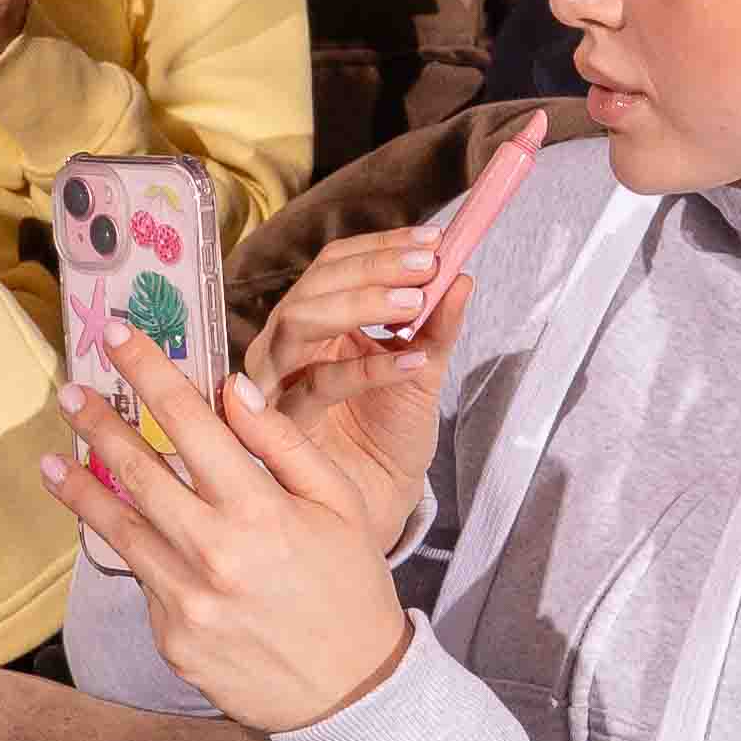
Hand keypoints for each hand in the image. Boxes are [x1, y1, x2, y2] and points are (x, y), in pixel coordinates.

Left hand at [51, 343, 410, 734]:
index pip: (190, 421)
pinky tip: (116, 530)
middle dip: (97, 422)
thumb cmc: (350, 587)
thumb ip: (282, 444)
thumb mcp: (339, 504)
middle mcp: (214, 553)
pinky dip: (131, 549)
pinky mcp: (169, 638)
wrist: (351, 692)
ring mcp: (185, 600)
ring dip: (80, 488)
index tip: (118, 335)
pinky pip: (143, 579)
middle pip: (137, 469)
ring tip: (52, 460)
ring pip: (117, 528)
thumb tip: (230, 389)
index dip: (149, 372)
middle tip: (70, 390)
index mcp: (260, 511)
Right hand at [242, 230, 478, 527]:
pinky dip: (369, 368)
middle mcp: (288, 344)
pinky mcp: (281, 423)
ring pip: (299, 322)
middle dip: (372, 269)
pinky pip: (320, 384)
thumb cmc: (390, 434)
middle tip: (426, 268)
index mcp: (317, 319)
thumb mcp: (424, 368)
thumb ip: (439, 323)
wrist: (382, 498)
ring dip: (360, 304)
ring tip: (415, 305)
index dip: (381, 246)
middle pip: (314, 285)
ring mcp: (278, 380)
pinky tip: (413, 361)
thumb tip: (462, 275)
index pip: (335, 263)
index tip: (433, 241)